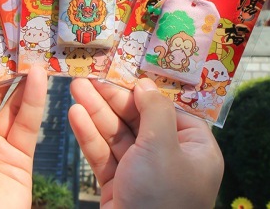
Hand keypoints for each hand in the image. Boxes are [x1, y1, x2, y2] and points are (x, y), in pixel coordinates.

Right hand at [69, 77, 223, 208]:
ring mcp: (143, 172)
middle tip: (90, 76)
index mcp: (194, 150)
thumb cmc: (161, 197)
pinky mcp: (120, 184)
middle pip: (139, 118)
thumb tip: (146, 85)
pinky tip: (75, 115)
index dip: (147, 91)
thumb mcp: (163, 147)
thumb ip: (154, 110)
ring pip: (117, 133)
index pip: (171, 110)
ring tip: (75, 87)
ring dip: (96, 111)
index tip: (125, 73)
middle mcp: (170, 159)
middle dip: (112, 97)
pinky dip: (90, 135)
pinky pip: (105, 153)